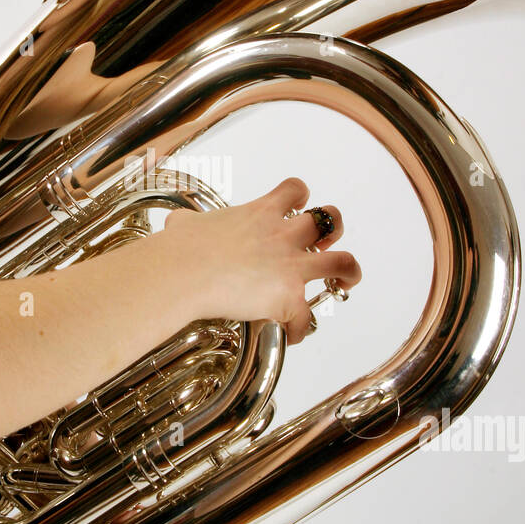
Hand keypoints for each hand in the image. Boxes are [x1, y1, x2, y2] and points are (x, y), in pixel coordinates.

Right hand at [162, 176, 360, 344]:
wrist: (182, 274)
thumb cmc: (179, 250)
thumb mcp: (186, 224)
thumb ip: (191, 224)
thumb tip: (177, 226)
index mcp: (261, 213)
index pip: (294, 190)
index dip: (300, 198)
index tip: (296, 208)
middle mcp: (283, 236)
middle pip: (329, 220)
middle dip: (332, 230)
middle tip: (323, 244)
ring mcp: (291, 267)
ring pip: (342, 262)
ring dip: (347, 272)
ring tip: (345, 281)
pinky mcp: (289, 299)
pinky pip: (308, 319)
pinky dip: (301, 329)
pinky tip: (290, 334)